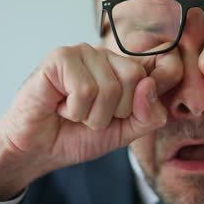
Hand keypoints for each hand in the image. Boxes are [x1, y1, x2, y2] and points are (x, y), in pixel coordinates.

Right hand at [0, 43, 181, 199]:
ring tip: (73, 112)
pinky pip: (85, 90)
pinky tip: (60, 106)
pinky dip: (74, 110)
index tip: (129, 112)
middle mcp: (107, 55)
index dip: (155, 91)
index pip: (165, 65)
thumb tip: (149, 86)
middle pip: (136, 79)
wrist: (38, 150)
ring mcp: (83, 53)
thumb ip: (147, 115)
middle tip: (91, 116)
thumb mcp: (124, 132)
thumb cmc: (77, 136)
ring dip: (91, 116)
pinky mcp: (60, 57)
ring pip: (110, 88)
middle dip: (114, 113)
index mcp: (126, 69)